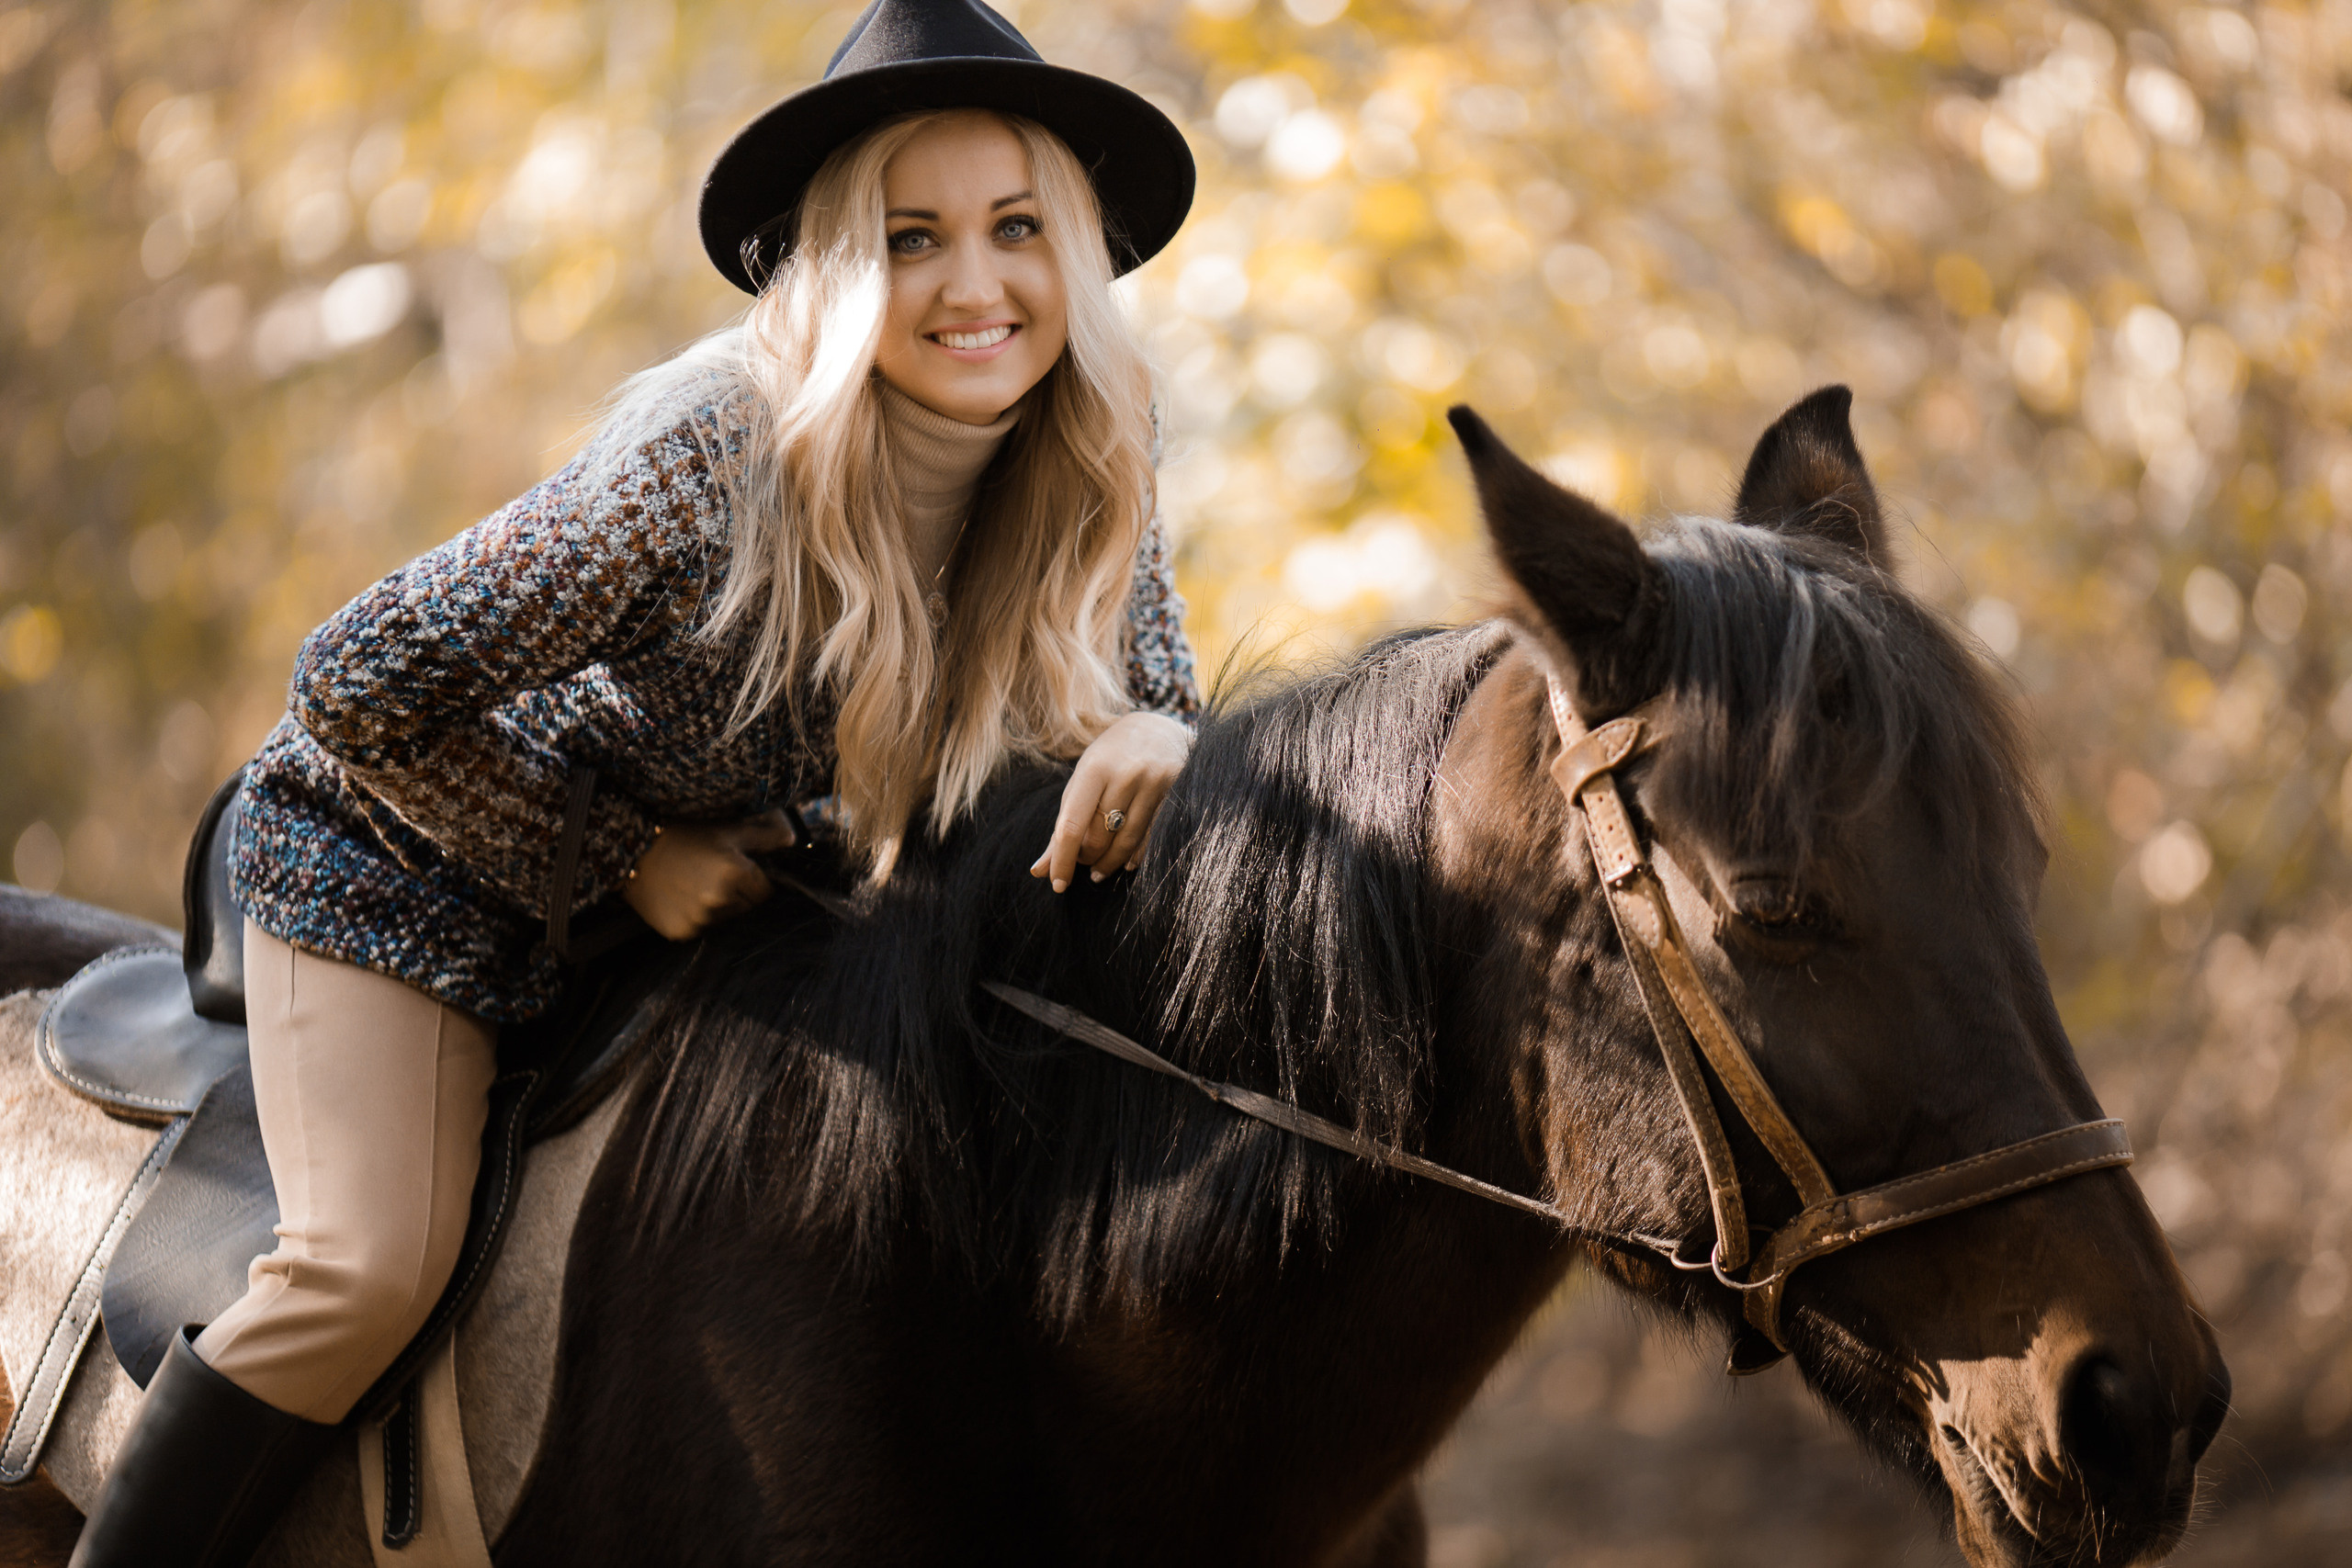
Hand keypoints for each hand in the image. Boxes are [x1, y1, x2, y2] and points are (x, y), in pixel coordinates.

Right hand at [622, 808, 796, 940]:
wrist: (632, 851)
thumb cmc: (683, 835)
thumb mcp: (727, 829)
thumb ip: (766, 836)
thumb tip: (794, 841)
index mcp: (736, 873)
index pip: (766, 892)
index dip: (755, 881)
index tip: (737, 871)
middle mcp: (719, 900)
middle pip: (747, 908)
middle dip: (739, 895)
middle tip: (712, 875)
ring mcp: (699, 920)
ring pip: (725, 920)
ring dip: (718, 908)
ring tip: (695, 885)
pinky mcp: (680, 933)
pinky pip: (700, 929)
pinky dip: (695, 919)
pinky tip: (681, 899)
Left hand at [1030, 711, 1192, 892]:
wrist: (1158, 729)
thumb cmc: (1110, 759)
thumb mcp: (1082, 782)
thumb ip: (1062, 825)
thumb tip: (1039, 871)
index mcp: (1094, 768)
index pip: (1072, 825)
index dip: (1063, 860)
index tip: (1058, 884)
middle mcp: (1126, 773)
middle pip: (1100, 836)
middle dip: (1087, 857)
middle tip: (1084, 861)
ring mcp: (1154, 782)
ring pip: (1128, 841)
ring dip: (1110, 863)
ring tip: (1100, 870)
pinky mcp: (1177, 791)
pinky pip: (1153, 837)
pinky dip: (1137, 856)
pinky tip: (1127, 863)